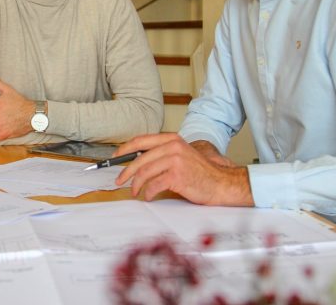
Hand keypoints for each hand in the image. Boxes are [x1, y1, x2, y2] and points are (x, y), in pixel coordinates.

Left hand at [114, 133, 252, 205]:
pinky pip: (154, 185)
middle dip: (126, 172)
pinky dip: (149, 193)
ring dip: (136, 185)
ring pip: (144, 173)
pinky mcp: (177, 175)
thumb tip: (137, 162)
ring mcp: (175, 160)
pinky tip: (149, 196)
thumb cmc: (200, 172)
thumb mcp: (180, 155)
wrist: (220, 183)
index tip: (115, 157)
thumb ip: (161, 154)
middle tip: (119, 181)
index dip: (124, 149)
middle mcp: (172, 147)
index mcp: (171, 139)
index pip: (140, 140)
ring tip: (135, 192)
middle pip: (139, 159)